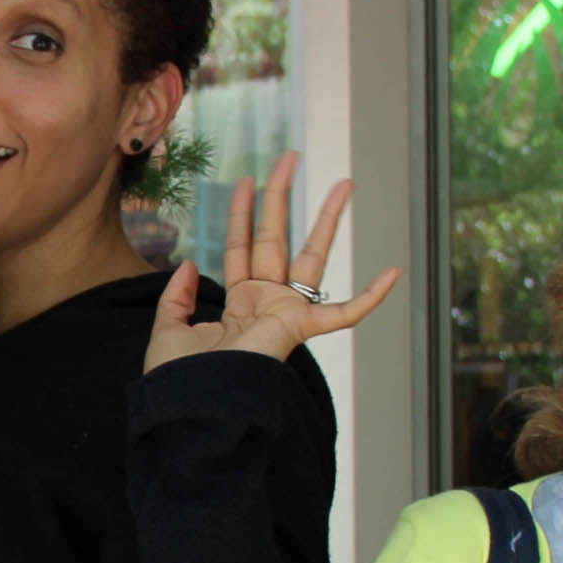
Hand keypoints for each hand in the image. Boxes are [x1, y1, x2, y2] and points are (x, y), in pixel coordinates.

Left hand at [146, 152, 398, 372]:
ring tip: (344, 183)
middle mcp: (266, 302)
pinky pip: (344, 314)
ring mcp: (287, 312)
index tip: (245, 181)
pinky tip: (394, 272)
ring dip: (327, 219)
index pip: (241, 246)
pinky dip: (370, 297)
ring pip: (312, 255)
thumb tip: (187, 263)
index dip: (241, 214)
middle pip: (277, 237)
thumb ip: (177, 297)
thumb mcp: (168, 331)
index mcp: (239, 303)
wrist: (194, 405)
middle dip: (282, 197)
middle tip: (290, 158)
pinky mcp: (300, 328)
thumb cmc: (181, 379)